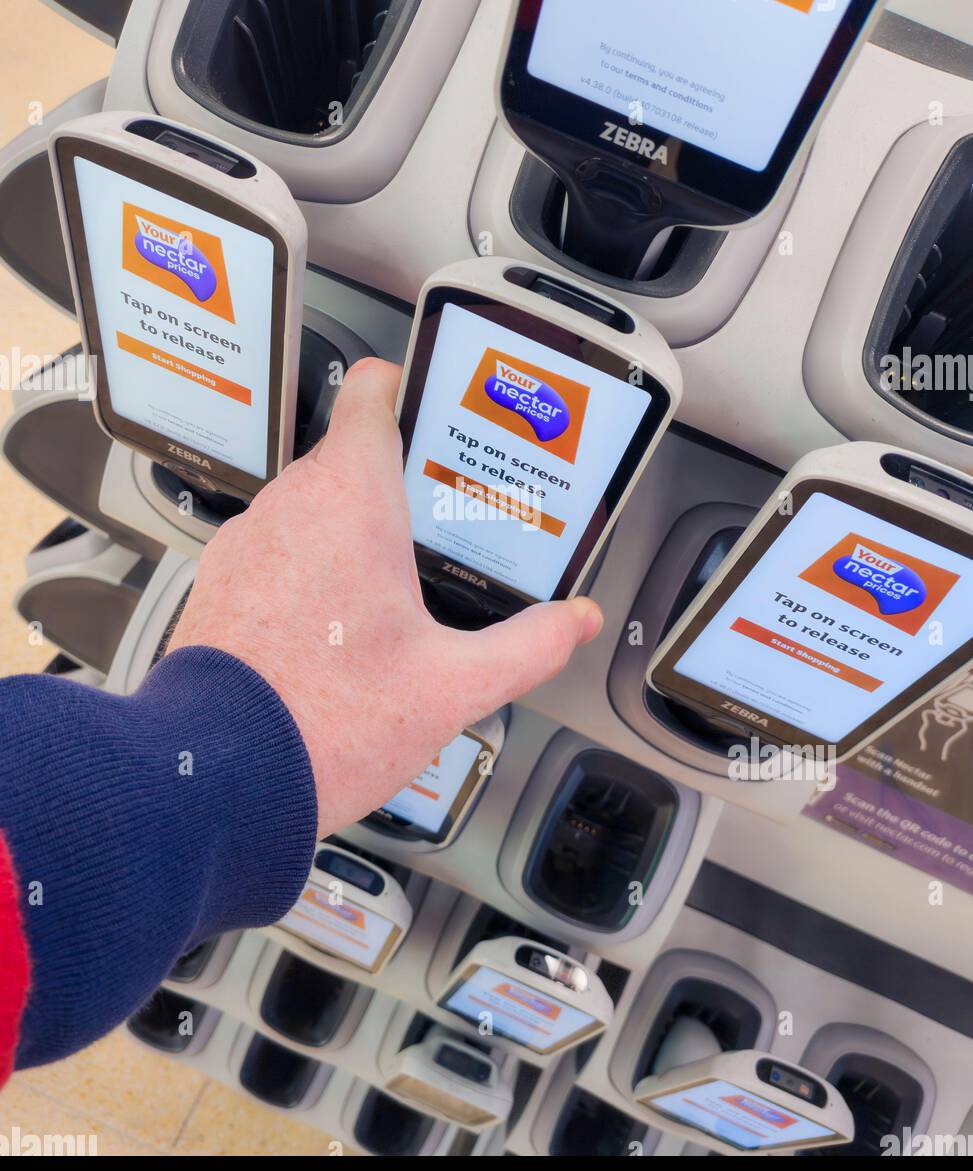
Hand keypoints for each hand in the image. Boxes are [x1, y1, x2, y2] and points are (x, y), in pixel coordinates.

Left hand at [168, 358, 603, 833]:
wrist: (216, 781)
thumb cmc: (323, 723)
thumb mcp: (451, 688)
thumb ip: (527, 647)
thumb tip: (576, 622)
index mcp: (350, 500)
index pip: (371, 393)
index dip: (407, 389)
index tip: (437, 411)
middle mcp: (289, 506)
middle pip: (351, 458)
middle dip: (399, 485)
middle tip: (443, 526)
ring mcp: (246, 543)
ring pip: (310, 509)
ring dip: (349, 533)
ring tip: (393, 589)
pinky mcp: (220, 583)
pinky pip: (275, 552)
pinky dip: (306, 571)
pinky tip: (336, 628)